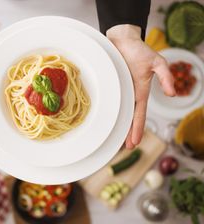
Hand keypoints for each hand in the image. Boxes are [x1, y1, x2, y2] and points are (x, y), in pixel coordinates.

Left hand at [107, 25, 175, 148]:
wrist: (122, 40)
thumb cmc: (140, 50)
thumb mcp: (157, 62)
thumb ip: (166, 76)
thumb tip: (172, 93)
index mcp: (140, 91)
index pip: (139, 114)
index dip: (137, 128)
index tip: (134, 142)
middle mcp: (129, 94)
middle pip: (128, 118)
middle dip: (128, 133)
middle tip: (125, 148)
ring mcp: (119, 90)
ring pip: (118, 112)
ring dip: (117, 125)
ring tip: (115, 139)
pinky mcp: (110, 85)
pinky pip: (109, 101)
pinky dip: (108, 111)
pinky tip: (104, 119)